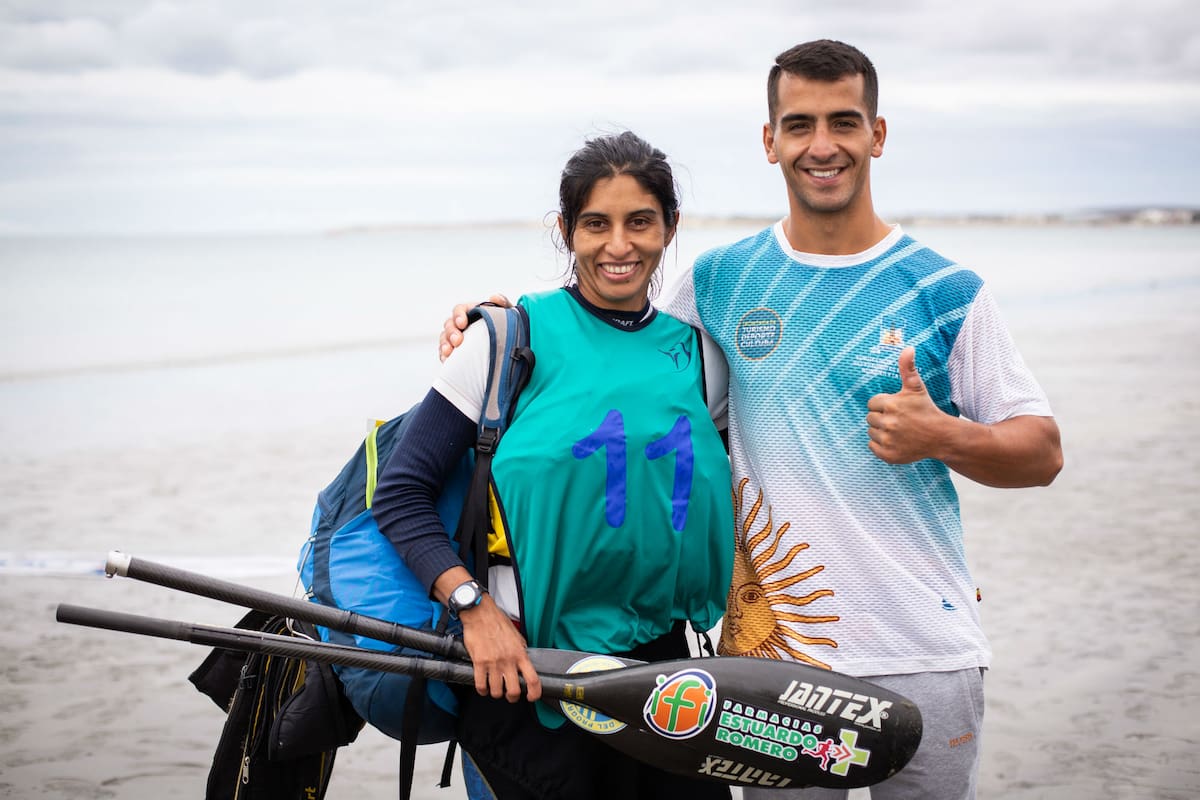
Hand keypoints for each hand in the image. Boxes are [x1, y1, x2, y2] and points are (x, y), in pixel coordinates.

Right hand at [438, 294, 510, 361]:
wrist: (506, 344)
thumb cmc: (504, 325)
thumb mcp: (506, 312)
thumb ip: (502, 302)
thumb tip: (494, 298)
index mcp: (470, 312)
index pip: (459, 310)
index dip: (458, 315)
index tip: (462, 323)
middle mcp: (460, 324)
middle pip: (449, 325)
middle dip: (451, 333)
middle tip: (458, 341)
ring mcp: (456, 338)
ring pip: (444, 338)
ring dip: (445, 344)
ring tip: (449, 352)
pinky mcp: (455, 352)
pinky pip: (445, 353)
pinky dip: (444, 356)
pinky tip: (447, 360)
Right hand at [459, 595, 541, 701]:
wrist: (480, 613)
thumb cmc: (497, 622)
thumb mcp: (516, 635)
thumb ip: (521, 650)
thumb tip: (524, 662)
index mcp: (520, 654)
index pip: (532, 679)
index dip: (534, 693)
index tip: (531, 697)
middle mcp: (508, 660)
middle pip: (514, 690)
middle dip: (512, 697)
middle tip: (509, 695)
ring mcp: (493, 663)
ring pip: (496, 691)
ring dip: (496, 693)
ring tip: (495, 689)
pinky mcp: (479, 663)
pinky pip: (481, 685)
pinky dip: (482, 690)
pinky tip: (483, 687)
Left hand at [865, 347, 948, 463]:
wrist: (941, 437)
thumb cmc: (926, 410)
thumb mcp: (916, 388)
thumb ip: (907, 367)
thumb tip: (907, 348)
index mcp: (890, 404)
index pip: (872, 403)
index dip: (883, 404)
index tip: (897, 408)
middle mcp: (887, 423)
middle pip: (870, 418)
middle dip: (882, 417)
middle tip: (899, 419)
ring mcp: (888, 440)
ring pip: (871, 432)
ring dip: (881, 431)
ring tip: (899, 430)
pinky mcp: (888, 455)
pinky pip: (872, 447)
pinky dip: (880, 445)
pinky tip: (895, 441)